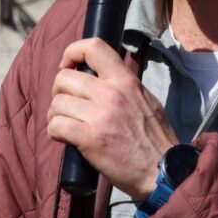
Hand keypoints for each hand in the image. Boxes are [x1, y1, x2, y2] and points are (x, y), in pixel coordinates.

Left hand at [47, 38, 178, 200]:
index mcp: (126, 80)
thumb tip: (100, 78)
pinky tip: (64, 138)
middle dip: (58, 91)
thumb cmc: (155, 138)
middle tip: (67, 105)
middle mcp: (111, 93)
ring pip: (57, 103)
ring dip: (55, 115)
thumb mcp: (145, 99)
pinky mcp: (90, 138)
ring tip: (66, 124)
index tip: (68, 66)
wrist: (162, 170)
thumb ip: (123, 86)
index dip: (72, 52)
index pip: (94, 46)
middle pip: (64, 78)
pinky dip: (54, 132)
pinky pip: (56, 126)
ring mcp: (99, 115)